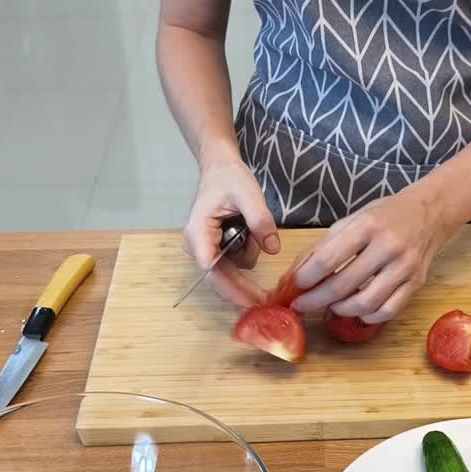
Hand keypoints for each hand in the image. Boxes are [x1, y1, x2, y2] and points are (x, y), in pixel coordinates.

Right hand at [182, 158, 279, 306]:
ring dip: (247, 257)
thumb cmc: (228, 177)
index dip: (231, 288)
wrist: (219, 169)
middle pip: (218, 278)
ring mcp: (204, 249)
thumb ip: (260, 220)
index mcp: (198, 231)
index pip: (211, 267)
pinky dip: (246, 256)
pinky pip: (231, 264)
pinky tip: (252, 238)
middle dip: (242, 289)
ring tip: (252, 228)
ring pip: (228, 271)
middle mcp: (196, 245)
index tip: (250, 301)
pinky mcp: (213, 250)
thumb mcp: (248, 193)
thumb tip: (274, 249)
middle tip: (267, 302)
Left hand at [292, 189, 457, 322]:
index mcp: (367, 226)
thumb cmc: (385, 216)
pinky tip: (357, 311)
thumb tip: (294, 275)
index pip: (328, 259)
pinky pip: (388, 310)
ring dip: (341, 310)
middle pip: (343, 285)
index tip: (293, 287)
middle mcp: (388, 247)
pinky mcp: (416, 283)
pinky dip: (368, 317)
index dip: (306, 278)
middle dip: (316, 300)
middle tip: (302, 306)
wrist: (429, 213)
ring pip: (366, 303)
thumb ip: (323, 247)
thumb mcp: (351, 220)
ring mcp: (405, 267)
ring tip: (330, 306)